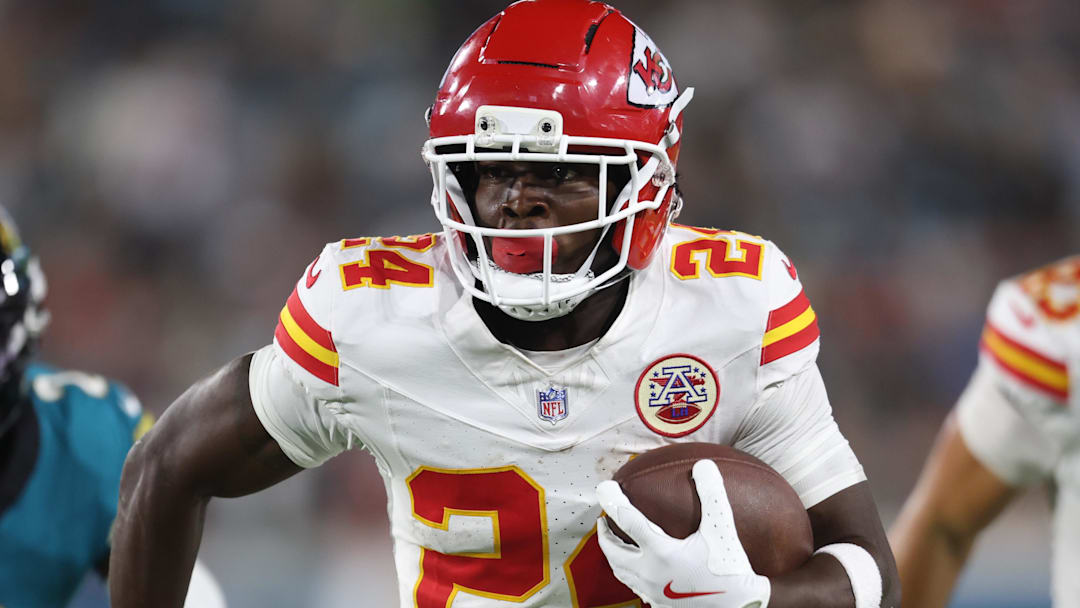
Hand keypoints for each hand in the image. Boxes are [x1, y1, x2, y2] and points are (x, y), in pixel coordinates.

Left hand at [596, 460, 770, 607]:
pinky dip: (628, 573)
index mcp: (660, 551)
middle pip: (613, 550)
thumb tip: (704, 466)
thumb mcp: (722, 529)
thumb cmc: (729, 569)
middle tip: (603, 520)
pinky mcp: (658, 604)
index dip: (613, 500)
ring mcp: (651, 590)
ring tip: (614, 544)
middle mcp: (649, 572)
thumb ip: (712, 495)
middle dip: (604, 534)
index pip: (627, 520)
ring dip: (613, 554)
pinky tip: (638, 570)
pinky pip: (634, 587)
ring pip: (620, 571)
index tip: (604, 488)